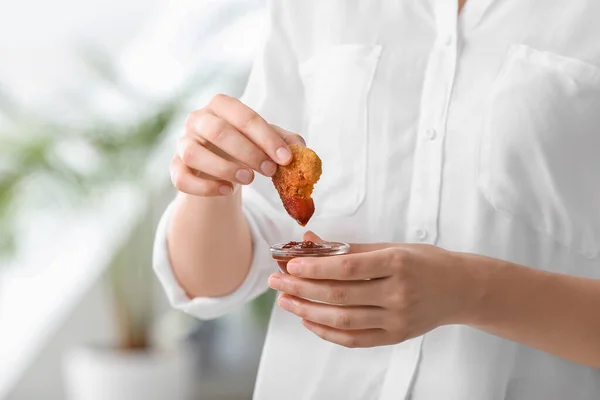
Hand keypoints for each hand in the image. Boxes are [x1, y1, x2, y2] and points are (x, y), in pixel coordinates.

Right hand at [171, 94, 304, 195]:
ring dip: (224, 168)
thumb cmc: (243, 145)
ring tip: (248, 180)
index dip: (267, 138)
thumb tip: (302, 148)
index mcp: (221, 105)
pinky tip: (226, 191)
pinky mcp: (175, 167)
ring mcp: (182, 142)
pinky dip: (204, 187)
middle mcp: (197, 119)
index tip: (286, 159)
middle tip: (270, 171)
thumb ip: (283, 142)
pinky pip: (181, 177)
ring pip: (194, 153)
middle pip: (219, 132)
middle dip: (249, 152)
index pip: (244, 116)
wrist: (217, 165)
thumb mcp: (264, 140)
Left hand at [268, 233, 483, 347]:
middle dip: (301, 289)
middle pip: (339, 296)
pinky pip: (354, 339)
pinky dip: (327, 332)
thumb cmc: (424, 262)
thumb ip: (349, 248)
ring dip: (308, 312)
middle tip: (276, 282)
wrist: (460, 289)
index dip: (315, 267)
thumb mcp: (391, 247)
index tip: (289, 264)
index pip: (347, 267)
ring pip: (342, 320)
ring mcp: (397, 319)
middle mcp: (398, 293)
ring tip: (286, 302)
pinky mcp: (395, 337)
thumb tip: (309, 242)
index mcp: (397, 263)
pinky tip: (309, 321)